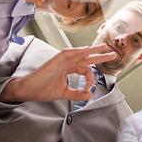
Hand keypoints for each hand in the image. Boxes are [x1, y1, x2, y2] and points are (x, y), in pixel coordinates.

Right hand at [0, 44, 115, 102]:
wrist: (28, 91)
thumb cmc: (43, 90)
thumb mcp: (64, 93)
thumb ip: (77, 93)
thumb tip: (90, 94)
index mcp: (68, 68)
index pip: (85, 68)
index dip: (90, 78)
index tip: (89, 88)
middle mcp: (66, 62)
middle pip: (86, 57)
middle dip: (99, 55)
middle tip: (113, 53)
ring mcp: (61, 60)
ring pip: (79, 52)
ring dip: (92, 50)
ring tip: (103, 47)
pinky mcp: (54, 60)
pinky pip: (68, 53)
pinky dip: (77, 51)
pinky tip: (86, 50)